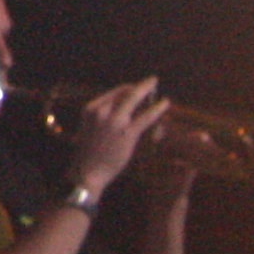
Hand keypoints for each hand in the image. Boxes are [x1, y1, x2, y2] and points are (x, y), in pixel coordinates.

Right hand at [64, 77, 170, 200]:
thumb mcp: (90, 130)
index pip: (114, 92)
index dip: (128, 89)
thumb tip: (122, 111)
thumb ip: (103, 118)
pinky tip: (165, 103)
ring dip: (148, 92)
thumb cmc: (89, 154)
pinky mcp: (127, 132)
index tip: (138, 89)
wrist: (88, 172)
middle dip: (140, 86)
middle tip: (152, 81)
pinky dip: (157, 108)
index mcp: (90, 108)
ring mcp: (114, 120)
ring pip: (135, 98)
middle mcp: (101, 110)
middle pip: (125, 91)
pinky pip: (146, 116)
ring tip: (158, 89)